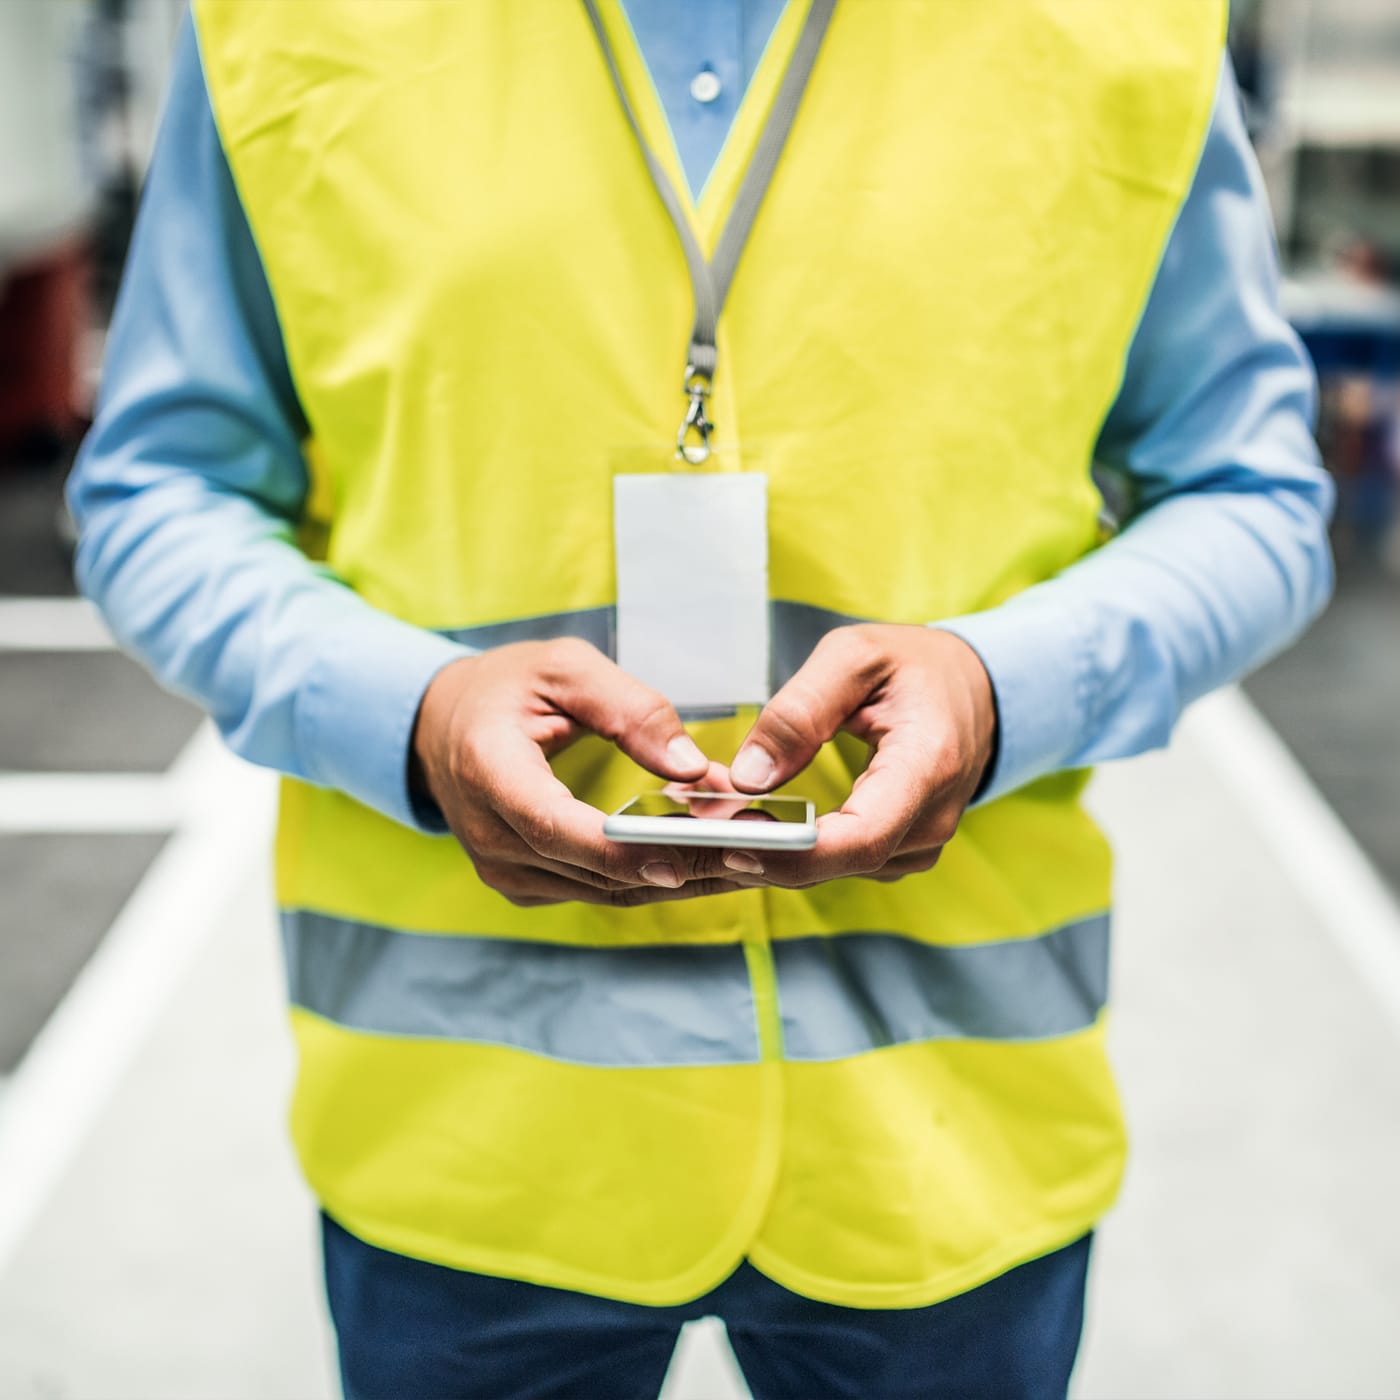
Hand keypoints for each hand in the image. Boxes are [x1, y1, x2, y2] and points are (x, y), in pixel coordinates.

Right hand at [411, 638, 747, 906]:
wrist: (444, 728)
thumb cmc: (506, 688)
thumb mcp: (566, 668)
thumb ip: (631, 710)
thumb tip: (693, 767)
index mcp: (489, 772)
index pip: (553, 825)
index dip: (619, 848)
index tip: (684, 854)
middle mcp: (491, 836)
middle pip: (594, 869)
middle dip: (682, 861)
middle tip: (761, 846)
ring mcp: (508, 871)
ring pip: (608, 889)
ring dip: (683, 873)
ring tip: (757, 850)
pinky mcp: (530, 887)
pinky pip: (602, 889)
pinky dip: (657, 874)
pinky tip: (714, 855)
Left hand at [721, 625, 996, 885]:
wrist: (970, 689)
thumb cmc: (912, 666)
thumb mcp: (853, 657)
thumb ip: (799, 713)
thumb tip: (748, 776)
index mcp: (928, 765)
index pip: (863, 837)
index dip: (795, 853)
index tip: (732, 843)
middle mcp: (932, 819)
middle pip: (840, 863)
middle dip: (763, 851)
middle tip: (694, 826)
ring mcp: (919, 843)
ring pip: (833, 870)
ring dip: (772, 852)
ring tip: (714, 818)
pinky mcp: (899, 852)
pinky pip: (840, 864)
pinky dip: (793, 849)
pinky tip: (754, 823)